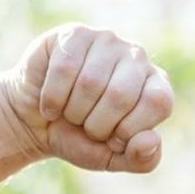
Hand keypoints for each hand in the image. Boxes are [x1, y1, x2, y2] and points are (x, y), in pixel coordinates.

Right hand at [0, 24, 172, 172]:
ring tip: (69, 112)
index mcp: (157, 86)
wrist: (36, 123)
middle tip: (86, 126)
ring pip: (90, 82)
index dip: (130, 128)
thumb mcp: (114, 158)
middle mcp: (137, 57)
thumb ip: (142, 159)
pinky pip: (64, 69)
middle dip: (97, 124)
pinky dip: (52, 98)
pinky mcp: (74, 34)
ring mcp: (107, 41)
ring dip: (72, 111)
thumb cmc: (81, 138)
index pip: (158, 102)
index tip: (113, 139)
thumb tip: (152, 139)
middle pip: (121, 94)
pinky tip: (50, 103)